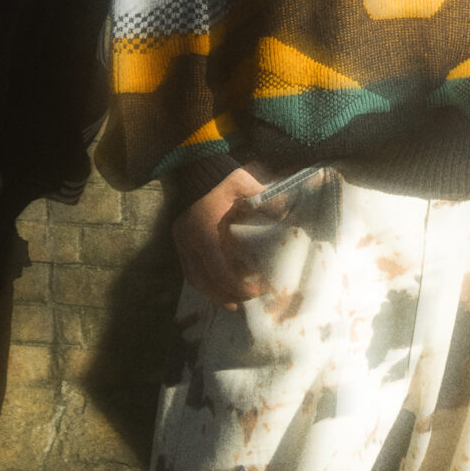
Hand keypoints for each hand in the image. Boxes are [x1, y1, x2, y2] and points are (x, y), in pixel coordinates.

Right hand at [173, 166, 265, 306]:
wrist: (198, 166)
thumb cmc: (224, 177)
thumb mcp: (245, 184)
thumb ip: (265, 200)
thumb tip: (288, 215)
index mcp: (203, 229)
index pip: (218, 269)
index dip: (236, 286)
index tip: (255, 291)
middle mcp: (187, 239)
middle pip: (202, 281)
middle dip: (222, 296)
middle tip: (243, 304)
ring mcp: (181, 241)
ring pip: (193, 278)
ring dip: (212, 293)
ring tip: (232, 302)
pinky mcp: (180, 240)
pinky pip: (190, 270)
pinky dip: (204, 282)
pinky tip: (219, 286)